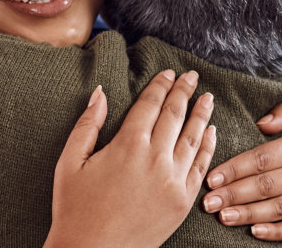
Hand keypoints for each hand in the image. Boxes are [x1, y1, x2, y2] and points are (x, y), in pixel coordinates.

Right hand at [43, 70, 217, 247]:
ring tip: (207, 97)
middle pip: (174, 115)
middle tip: (191, 76)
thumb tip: (99, 93)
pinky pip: (200, 167)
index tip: (169, 73)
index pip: (150, 105)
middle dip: (183, 92)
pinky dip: (208, 146)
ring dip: (201, 114)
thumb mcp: (70, 162)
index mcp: (127, 145)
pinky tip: (210, 133)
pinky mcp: (182, 202)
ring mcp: (173, 181)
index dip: (160, 86)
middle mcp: (155, 159)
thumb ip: (87, 124)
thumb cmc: (75, 209)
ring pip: (193, 138)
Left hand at [202, 103, 281, 240]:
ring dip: (248, 214)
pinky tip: (254, 231)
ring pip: (280, 208)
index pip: (262, 158)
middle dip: (233, 194)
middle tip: (206, 202)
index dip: (235, 169)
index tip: (212, 177)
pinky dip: (276, 231)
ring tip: (222, 217)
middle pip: (266, 185)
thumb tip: (260, 122)